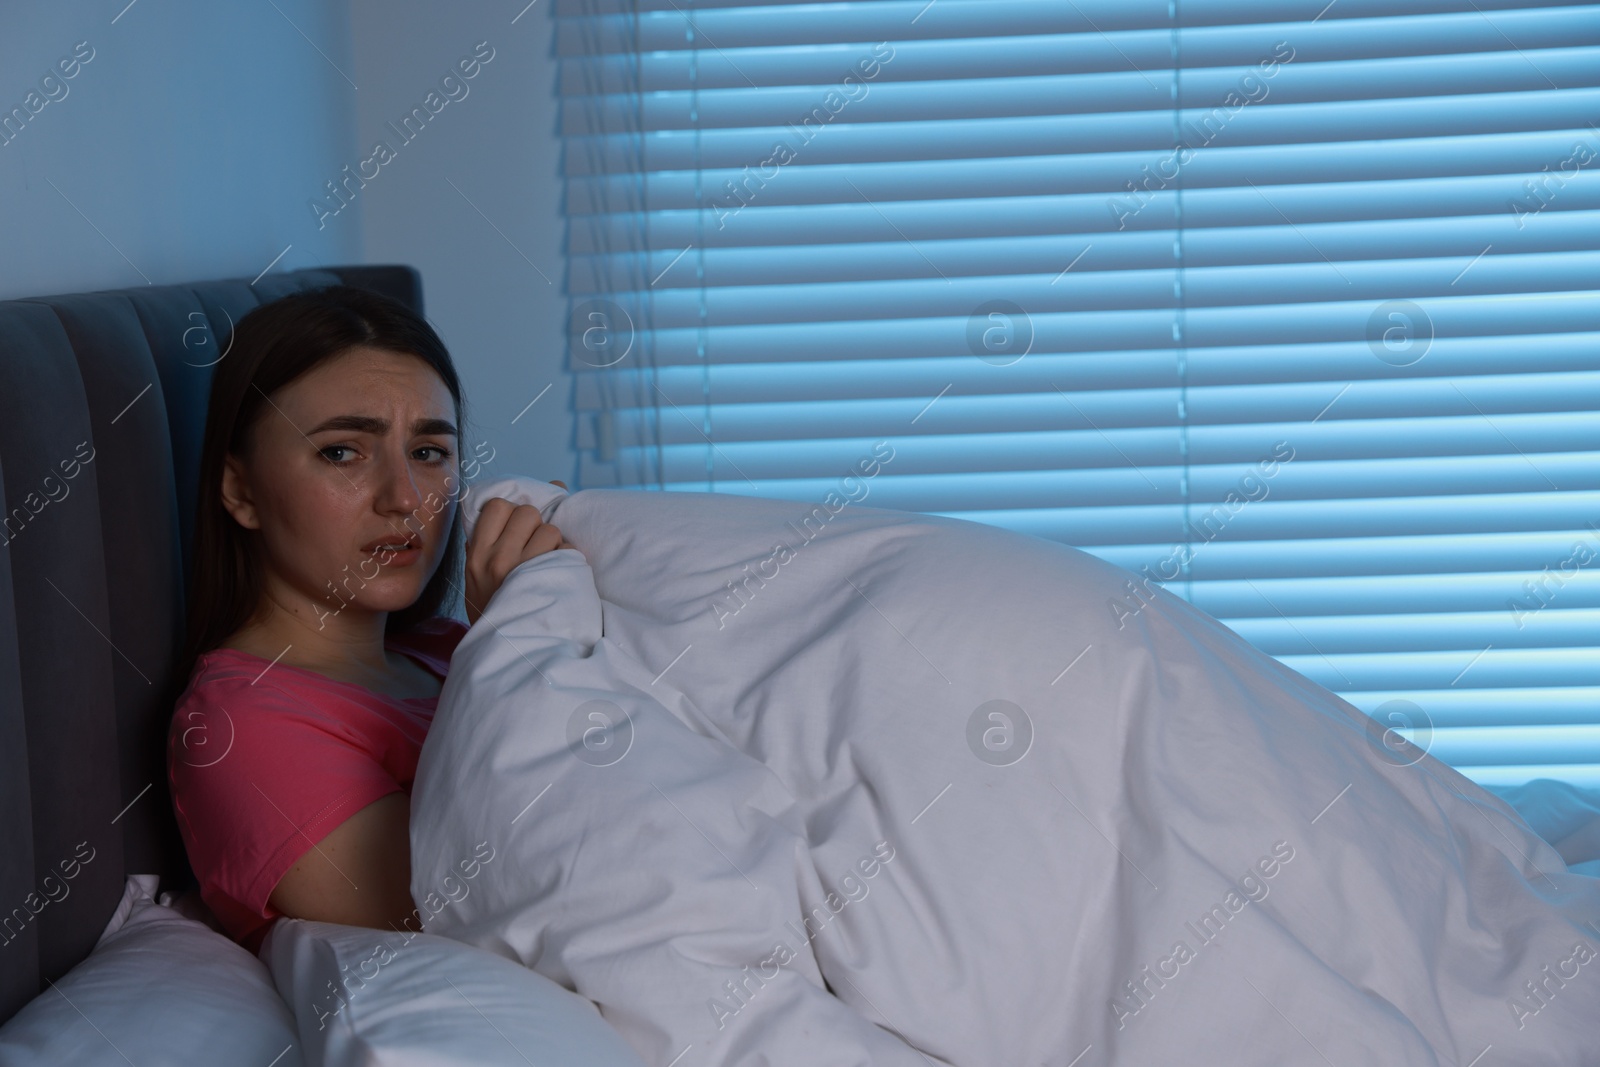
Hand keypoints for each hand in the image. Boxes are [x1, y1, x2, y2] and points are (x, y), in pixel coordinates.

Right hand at [463, 481, 574, 626]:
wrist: (505, 651)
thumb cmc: (493, 609)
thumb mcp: (476, 576)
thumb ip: (490, 540)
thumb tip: (527, 498)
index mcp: (476, 554)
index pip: (497, 506)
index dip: (511, 511)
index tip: (514, 528)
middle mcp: (497, 558)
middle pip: (527, 512)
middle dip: (535, 525)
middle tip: (533, 546)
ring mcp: (523, 569)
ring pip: (550, 529)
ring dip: (554, 542)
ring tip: (547, 561)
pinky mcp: (548, 580)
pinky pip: (567, 549)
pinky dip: (568, 557)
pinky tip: (559, 573)